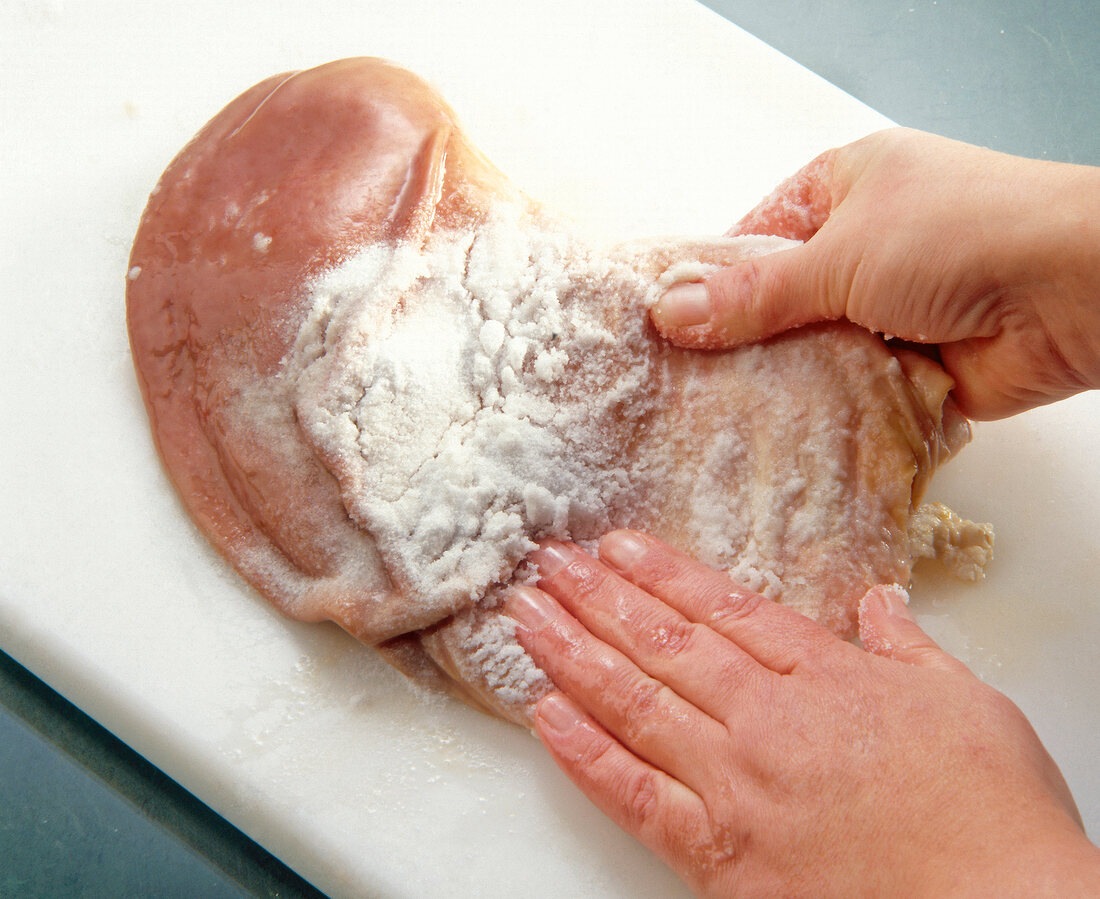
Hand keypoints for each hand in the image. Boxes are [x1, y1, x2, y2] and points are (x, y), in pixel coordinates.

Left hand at [506, 532, 1099, 896]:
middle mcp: (767, 722)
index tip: (615, 546)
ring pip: (635, 704)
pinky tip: (543, 712)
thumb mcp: (970, 705)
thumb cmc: (995, 819)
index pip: (723, 609)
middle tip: (546, 564)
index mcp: (824, 678)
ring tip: (527, 616)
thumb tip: (881, 602)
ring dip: (572, 654)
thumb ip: (909, 648)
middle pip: (663, 644)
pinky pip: (634, 796)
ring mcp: (735, 787)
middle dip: (597, 598)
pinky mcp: (719, 856)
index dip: (662, 573)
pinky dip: (583, 752)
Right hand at [651, 128, 1099, 419]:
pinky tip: (773, 439)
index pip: (752, 238)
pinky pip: (844, 394)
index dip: (706, 281)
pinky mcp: (905, 369)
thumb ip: (755, 294)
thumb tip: (670, 313)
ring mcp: (884, 311)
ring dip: (779, 383)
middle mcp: (861, 248)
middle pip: (775, 303)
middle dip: (737, 343)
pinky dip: (820, 414)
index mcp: (842, 190)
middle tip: (676, 387)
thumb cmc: (964, 235)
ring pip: (807, 354)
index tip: (660, 328)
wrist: (1076, 292)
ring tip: (711, 421)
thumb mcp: (840, 254)